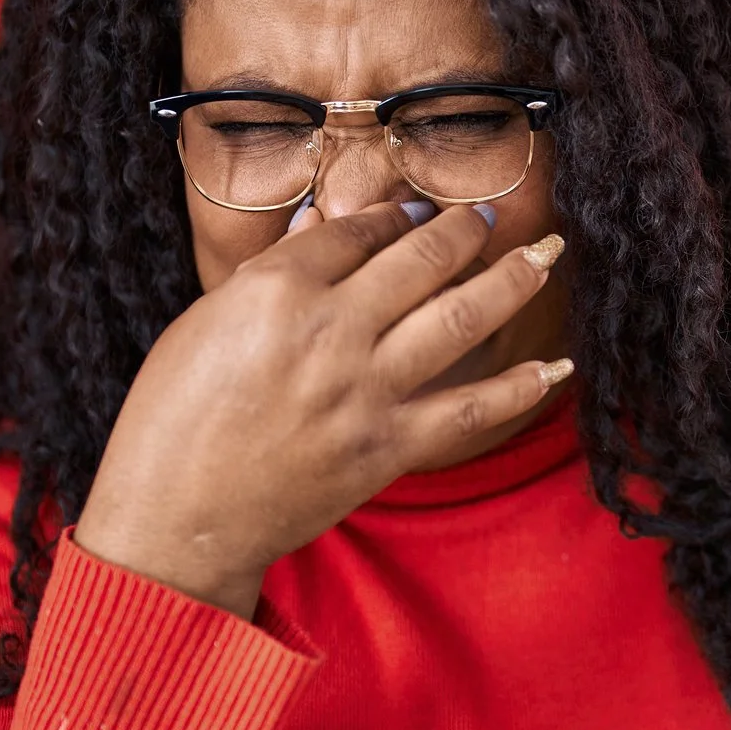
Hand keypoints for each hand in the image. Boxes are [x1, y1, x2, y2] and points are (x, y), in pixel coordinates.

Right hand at [74, 199, 568, 616]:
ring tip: (546, 253)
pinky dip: (520, 388)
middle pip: (421, 259)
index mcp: (275, 291)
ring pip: (460, 317)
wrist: (177, 518)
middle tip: (489, 214)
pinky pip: (470, 410)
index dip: (393, 215)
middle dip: (465, 228)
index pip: (358, 232)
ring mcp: (365, 391)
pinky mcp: (387, 447)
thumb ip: (274, 270)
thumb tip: (325, 218)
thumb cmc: (173, 417)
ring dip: (512, 279)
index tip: (414, 211)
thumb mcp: (206, 323)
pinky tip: (557, 366)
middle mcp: (330, 332)